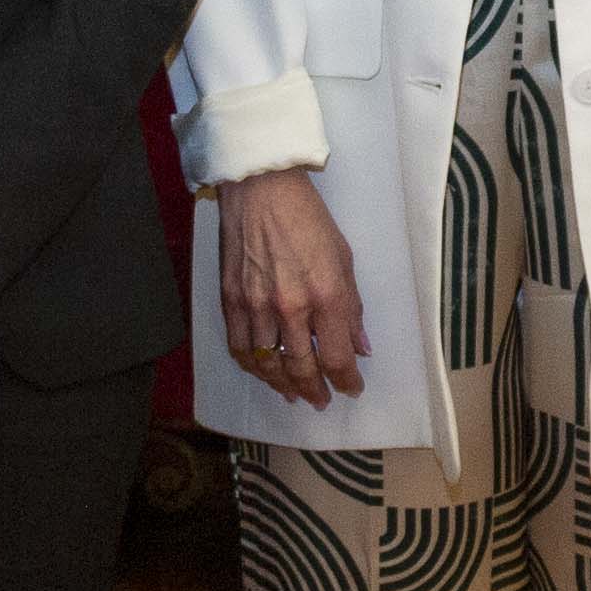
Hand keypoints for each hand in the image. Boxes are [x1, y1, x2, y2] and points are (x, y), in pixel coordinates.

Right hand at [217, 166, 370, 407]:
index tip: (351, 388)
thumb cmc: (307, 218)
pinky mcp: (231, 300)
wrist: (261, 189)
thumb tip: (359, 347)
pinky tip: (264, 373)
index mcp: (325, 295)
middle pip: (301, 369)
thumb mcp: (344, 258)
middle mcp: (290, 306)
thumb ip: (352, 308)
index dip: (346, 381)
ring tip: (294, 394)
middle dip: (315, 390)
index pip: (336, 357)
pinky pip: (240, 348)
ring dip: (283, 386)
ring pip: (268, 365)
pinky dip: (253, 368)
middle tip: (321, 400)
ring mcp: (256, 306)